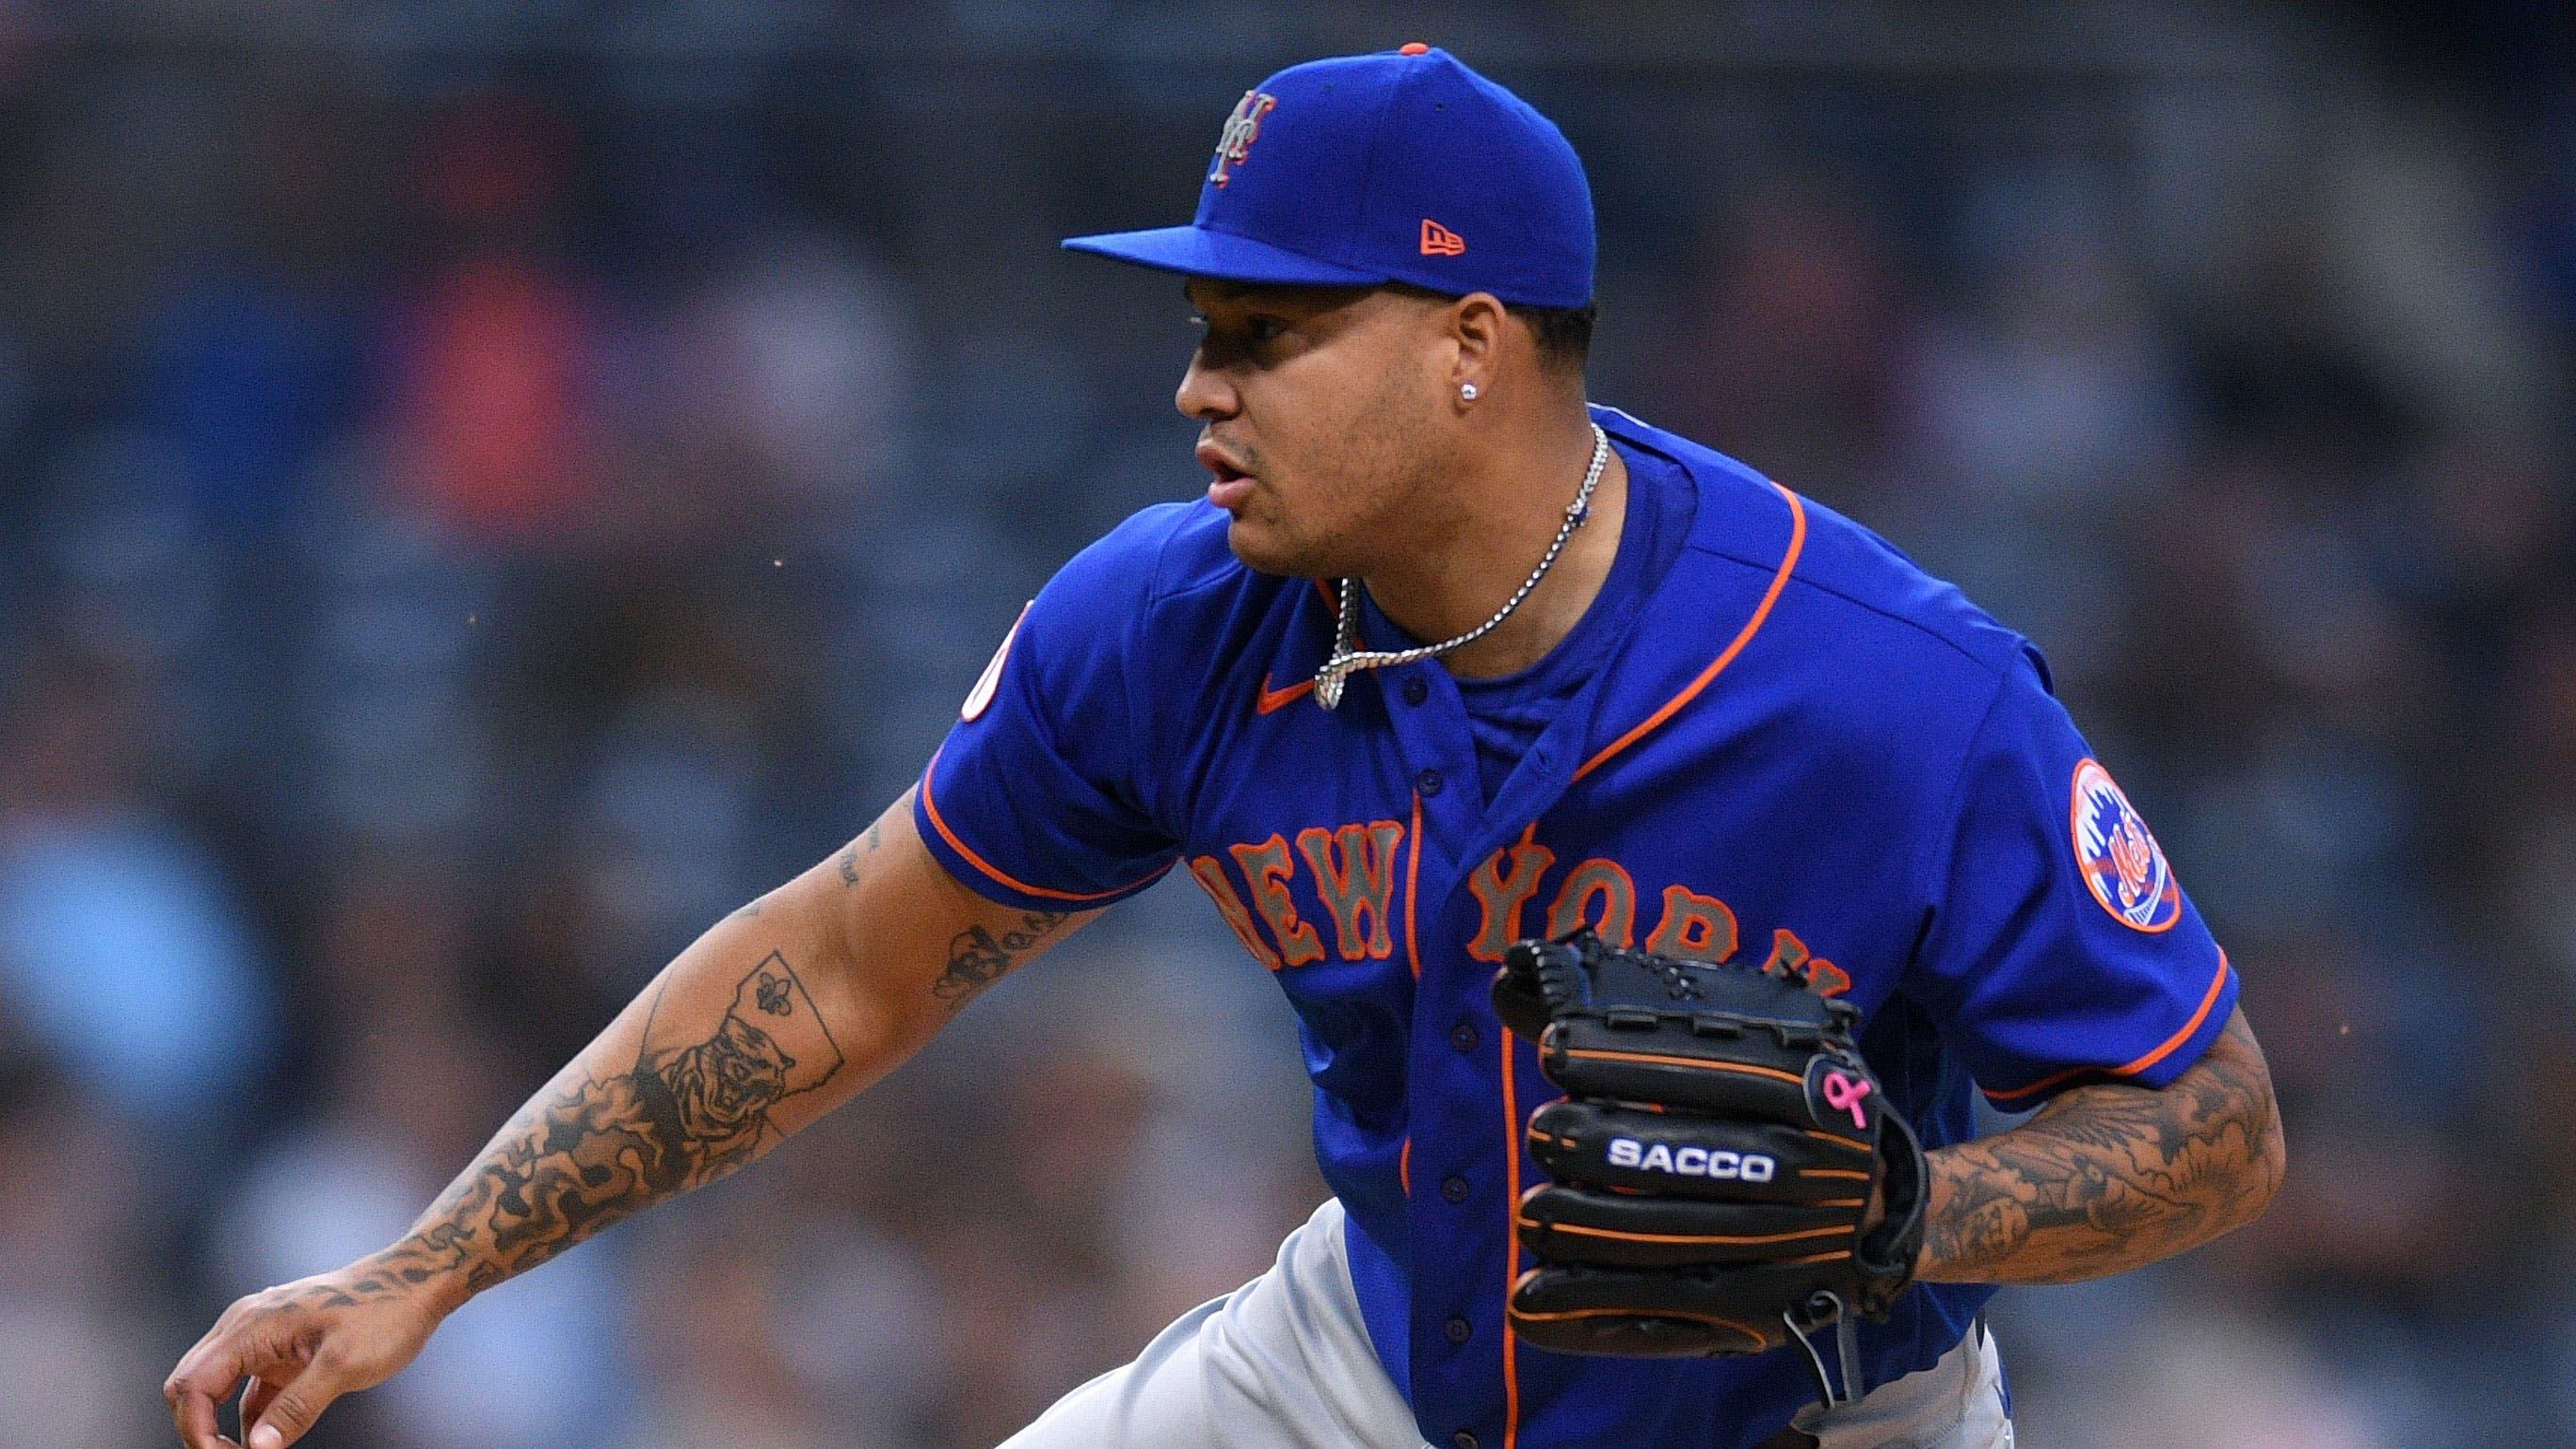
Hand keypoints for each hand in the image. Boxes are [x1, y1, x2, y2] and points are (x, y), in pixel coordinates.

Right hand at [163, 1249, 457, 1448]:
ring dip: (217, 1427)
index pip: (192, 1385)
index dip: (195, 1430)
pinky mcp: (278, 1349)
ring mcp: (259, 1336)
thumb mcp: (345, 1364)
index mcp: (251, 1325)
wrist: (416, 1282)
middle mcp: (244, 1326)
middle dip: (199, 1429)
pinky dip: (245, 1420)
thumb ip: (297, 1407)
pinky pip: (244, 1390)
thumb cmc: (385, 1313)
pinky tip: (265, 1445)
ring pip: (212, 1388)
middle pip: (190, 1386)